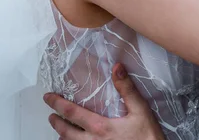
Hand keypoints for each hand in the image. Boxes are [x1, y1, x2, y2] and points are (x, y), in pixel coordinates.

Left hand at [43, 64, 164, 139]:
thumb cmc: (147, 137)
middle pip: (66, 133)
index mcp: (100, 127)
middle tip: (50, 115)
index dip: (57, 104)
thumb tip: (117, 67)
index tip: (48, 97)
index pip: (72, 113)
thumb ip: (127, 89)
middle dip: (56, 122)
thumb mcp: (140, 110)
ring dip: (62, 137)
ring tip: (59, 130)